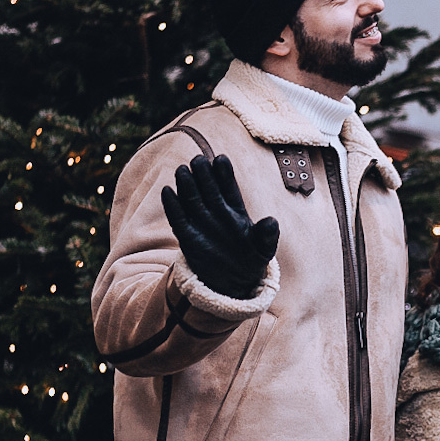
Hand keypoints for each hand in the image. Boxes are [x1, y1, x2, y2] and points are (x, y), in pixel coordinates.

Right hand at [161, 154, 279, 299]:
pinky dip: (172, 206)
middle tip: (198, 159)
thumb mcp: (264, 249)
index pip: (229, 188)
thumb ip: (267, 235)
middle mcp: (216, 213)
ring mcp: (201, 223)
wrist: (235, 282)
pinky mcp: (188, 237)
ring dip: (186, 185)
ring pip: (192, 200)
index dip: (224, 174)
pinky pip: (178, 219)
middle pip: (208, 189)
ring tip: (182, 171)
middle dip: (203, 174)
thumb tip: (271, 221)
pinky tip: (168, 192)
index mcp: (236, 211)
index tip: (221, 159)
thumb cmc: (252, 260)